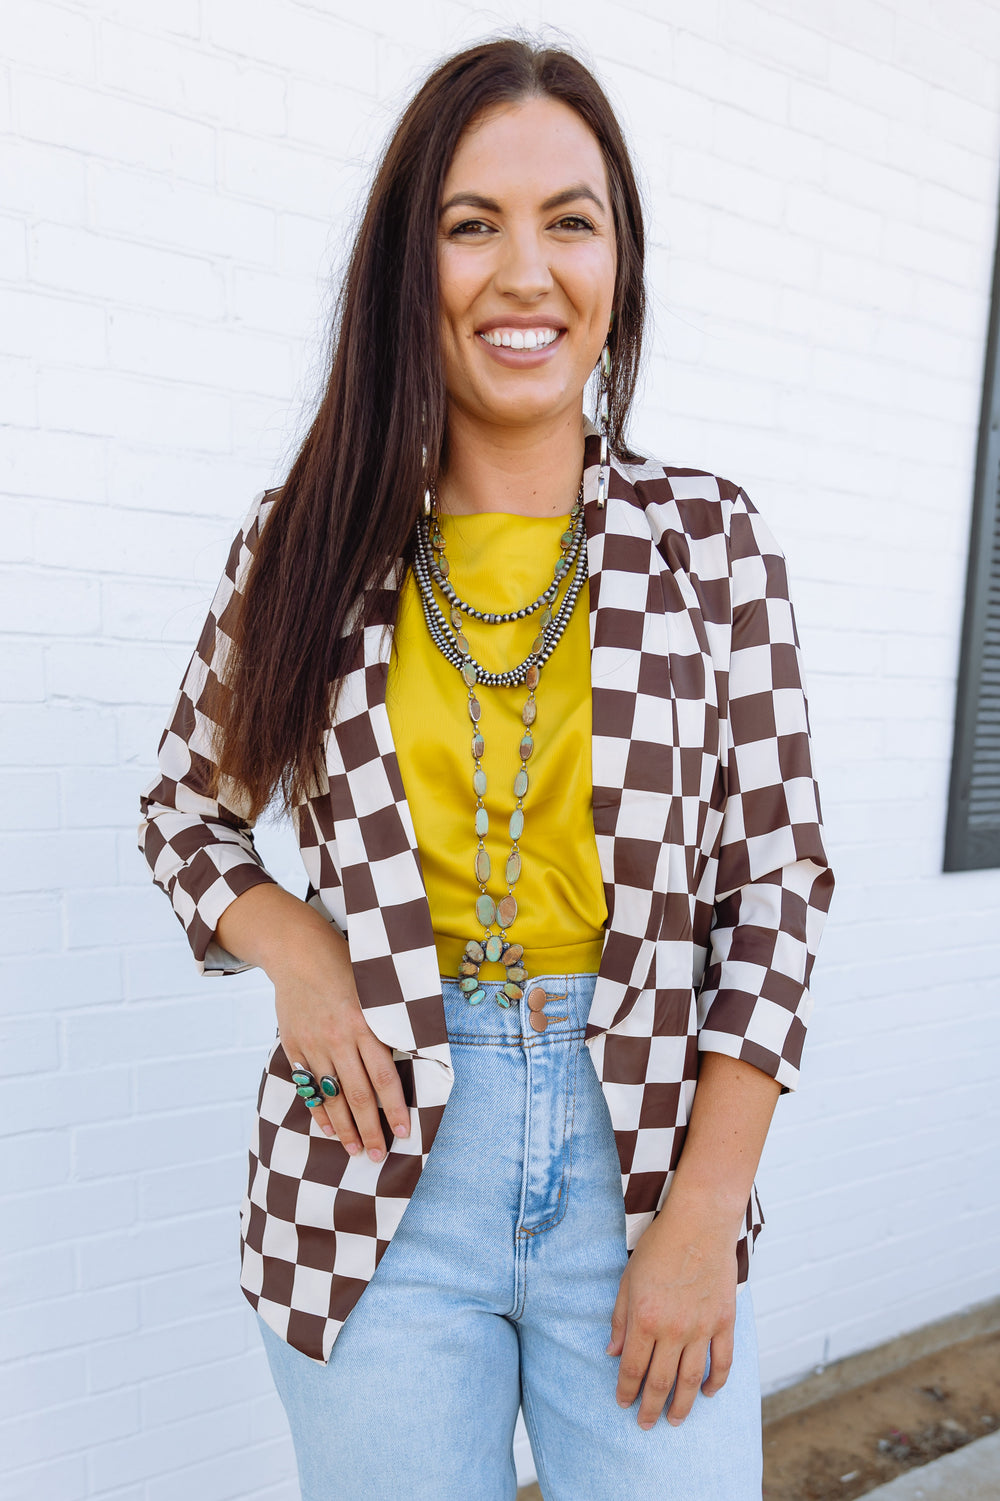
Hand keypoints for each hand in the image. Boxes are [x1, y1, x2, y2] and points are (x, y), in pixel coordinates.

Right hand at [270, 918, 410, 1160]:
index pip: (385, 1078)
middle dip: (370, 1130)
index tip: (403, 1132)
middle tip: (378, 1156)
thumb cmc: (345, 965)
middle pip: (358, 1095)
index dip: (394, 1109)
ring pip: (332, 1097)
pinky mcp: (294, 1047)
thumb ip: (390, 1021)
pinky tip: (329, 1129)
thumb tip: (415, 1053)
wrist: (297, 951)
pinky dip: (319, 1110)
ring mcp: (314, 1045)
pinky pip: (309, 1087)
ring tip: (354, 1151)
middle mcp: (340, 1039)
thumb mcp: (375, 988)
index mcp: (366, 1024)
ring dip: (345, 1128)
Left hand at [606, 1195, 738, 1429]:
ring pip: (692, 1380)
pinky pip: (722, 1362)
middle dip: (650, 1408)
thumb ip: (620, 1319)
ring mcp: (702, 1328)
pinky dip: (716, 1382)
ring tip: (673, 1420)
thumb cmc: (659, 1247)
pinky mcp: (724, 1321)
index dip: (626, 1391)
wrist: (699, 1222)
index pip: (633, 1369)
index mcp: (645, 1319)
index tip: (622, 1404)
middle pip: (660, 1382)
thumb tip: (613, 1354)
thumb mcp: (628, 1280)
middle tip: (645, 1424)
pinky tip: (708, 1393)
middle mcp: (673, 1329)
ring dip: (682, 1405)